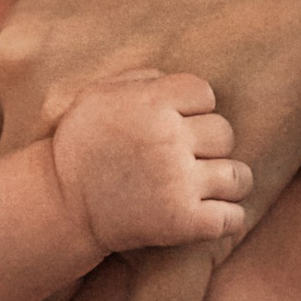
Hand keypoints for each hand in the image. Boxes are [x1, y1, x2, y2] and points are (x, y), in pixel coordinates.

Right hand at [47, 73, 252, 257]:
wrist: (61, 205)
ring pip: (239, 176)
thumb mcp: (97, 95)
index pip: (205, 94)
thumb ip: (139, 79)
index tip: (177, 124)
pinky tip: (211, 214)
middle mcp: (170, 139)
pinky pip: (233, 217)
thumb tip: (172, 80)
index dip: (195, 108)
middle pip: (224, 133)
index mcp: (151, 103)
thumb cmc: (80, 147)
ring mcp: (178, 182)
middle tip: (187, 158)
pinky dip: (228, 218)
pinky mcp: (182, 221)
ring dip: (227, 181)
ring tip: (208, 186)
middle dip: (209, 145)